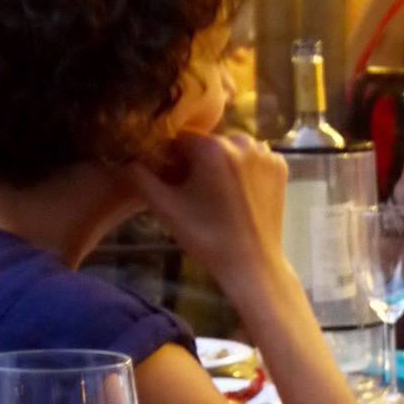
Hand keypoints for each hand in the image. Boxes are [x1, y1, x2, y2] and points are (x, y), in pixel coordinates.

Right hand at [128, 131, 288, 301]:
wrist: (253, 264)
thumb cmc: (206, 238)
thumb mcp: (165, 208)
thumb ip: (139, 177)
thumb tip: (122, 156)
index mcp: (213, 147)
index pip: (180, 139)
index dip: (172, 158)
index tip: (173, 179)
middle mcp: (242, 142)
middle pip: (207, 143)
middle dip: (198, 160)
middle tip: (195, 191)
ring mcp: (266, 153)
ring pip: (231, 148)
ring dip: (221, 163)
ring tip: (217, 195)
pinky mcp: (280, 166)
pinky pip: (253, 158)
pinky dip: (244, 169)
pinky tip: (237, 193)